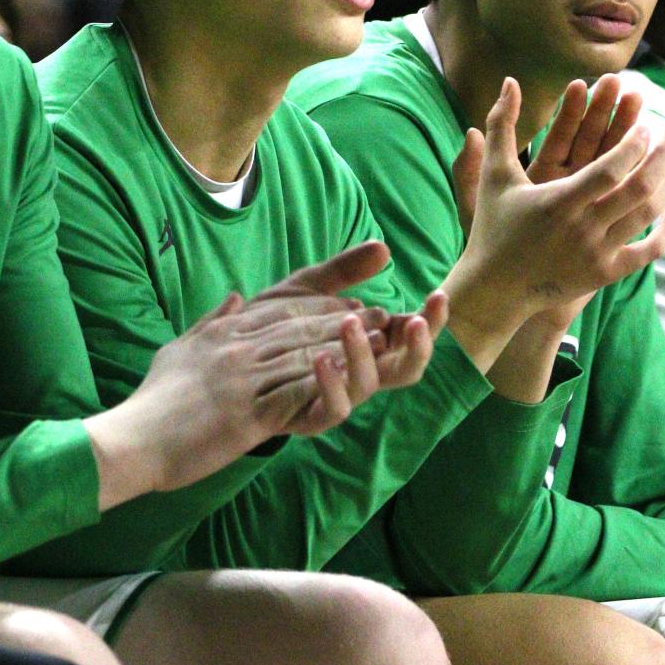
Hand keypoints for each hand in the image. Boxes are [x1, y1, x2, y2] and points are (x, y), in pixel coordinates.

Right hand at [86, 243, 422, 499]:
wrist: (132, 440)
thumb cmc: (153, 402)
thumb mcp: (179, 349)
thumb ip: (209, 323)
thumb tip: (234, 298)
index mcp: (223, 335)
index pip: (280, 312)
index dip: (319, 308)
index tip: (350, 306)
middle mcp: (235, 350)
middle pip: (299, 329)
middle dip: (342, 322)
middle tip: (379, 318)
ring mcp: (241, 381)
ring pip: (304, 357)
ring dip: (346, 349)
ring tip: (379, 345)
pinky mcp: (245, 416)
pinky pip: (294, 397)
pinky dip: (327, 388)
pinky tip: (354, 386)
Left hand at [243, 239, 447, 404]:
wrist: (226, 359)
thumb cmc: (274, 325)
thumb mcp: (309, 289)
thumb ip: (345, 270)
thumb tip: (384, 248)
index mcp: (368, 343)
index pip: (411, 334)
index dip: (431, 318)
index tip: (438, 294)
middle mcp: (360, 372)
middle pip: (408, 368)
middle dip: (418, 345)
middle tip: (416, 320)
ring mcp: (339, 396)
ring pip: (370, 385)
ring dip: (364, 354)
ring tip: (350, 322)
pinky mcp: (311, 416)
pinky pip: (335, 409)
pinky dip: (333, 385)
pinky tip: (321, 357)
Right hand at [445, 78, 664, 364]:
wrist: (496, 289)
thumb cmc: (494, 227)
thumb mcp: (494, 176)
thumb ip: (502, 126)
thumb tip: (509, 81)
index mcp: (557, 201)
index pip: (610, 169)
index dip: (634, 145)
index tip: (648, 125)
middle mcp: (581, 228)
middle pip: (638, 189)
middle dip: (663, 156)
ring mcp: (597, 253)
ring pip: (647, 215)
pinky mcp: (606, 273)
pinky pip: (650, 250)